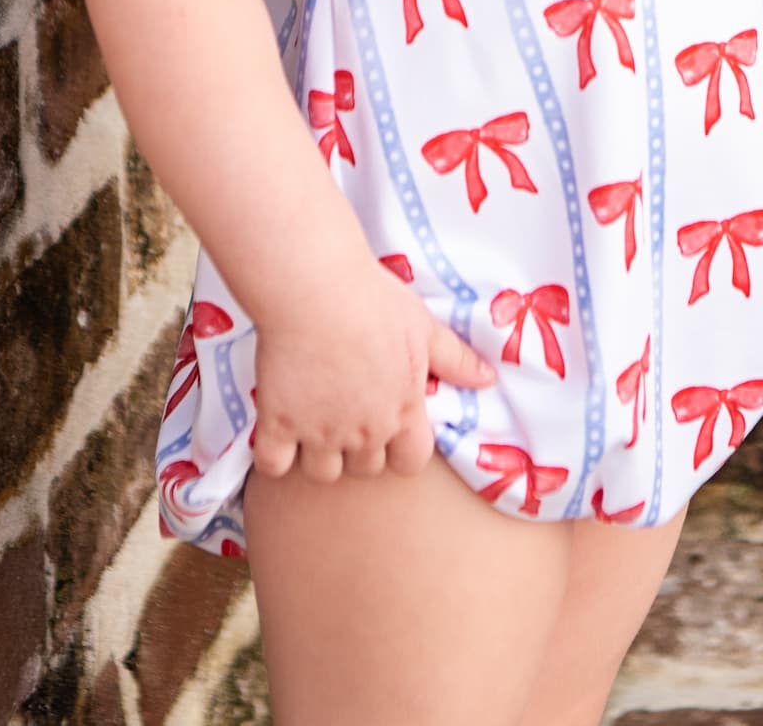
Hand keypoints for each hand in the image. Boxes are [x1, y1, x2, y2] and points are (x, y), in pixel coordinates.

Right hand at [250, 258, 495, 483]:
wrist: (316, 288)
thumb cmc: (374, 300)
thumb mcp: (424, 326)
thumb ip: (456, 359)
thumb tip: (490, 379)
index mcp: (404, 409)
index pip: (411, 462)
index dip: (401, 450)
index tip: (389, 428)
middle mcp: (365, 430)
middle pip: (365, 469)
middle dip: (358, 448)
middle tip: (346, 412)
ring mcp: (320, 432)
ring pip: (321, 473)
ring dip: (317, 454)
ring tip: (312, 419)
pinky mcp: (278, 424)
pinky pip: (272, 465)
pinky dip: (273, 454)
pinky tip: (278, 426)